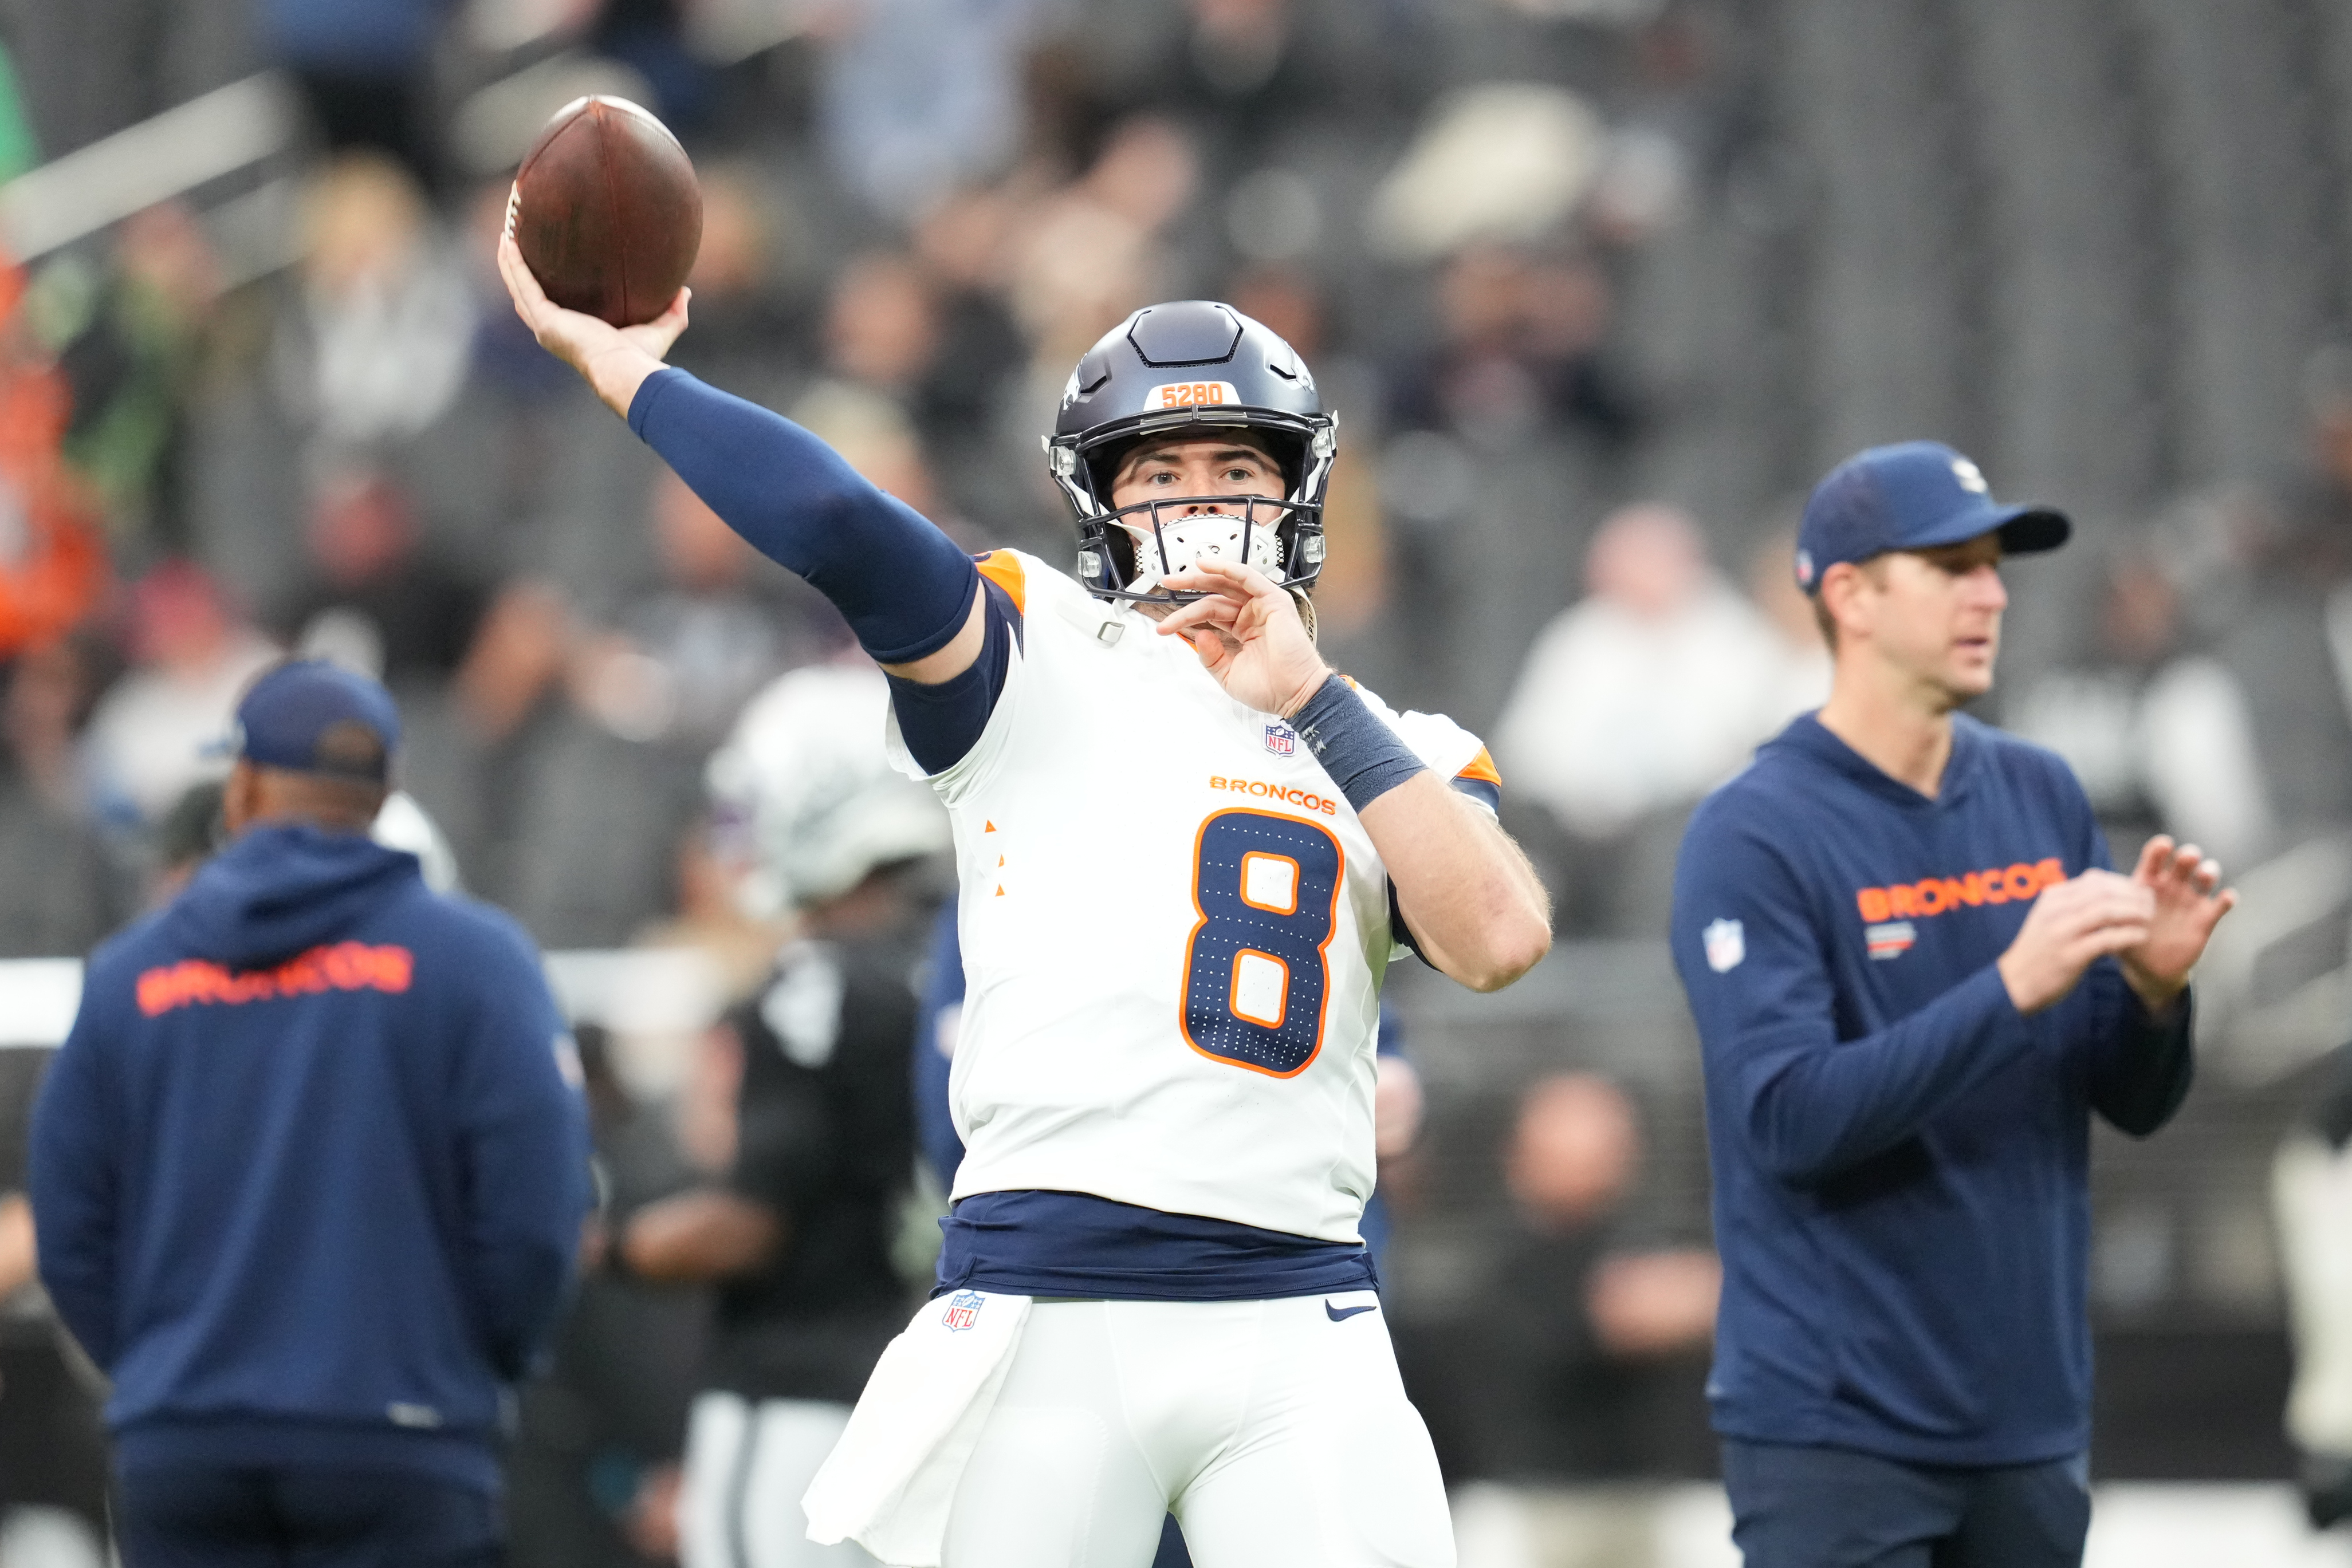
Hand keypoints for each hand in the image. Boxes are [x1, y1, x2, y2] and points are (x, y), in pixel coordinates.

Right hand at [495, 221, 687, 416]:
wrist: (625, 370)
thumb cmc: (640, 359)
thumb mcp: (659, 330)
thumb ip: (672, 312)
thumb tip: (685, 291)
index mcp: (571, 334)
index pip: (549, 308)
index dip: (541, 289)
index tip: (539, 267)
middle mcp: (552, 330)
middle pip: (525, 295)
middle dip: (517, 269)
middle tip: (512, 242)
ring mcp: (544, 324)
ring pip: (518, 286)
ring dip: (509, 260)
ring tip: (505, 233)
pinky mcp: (544, 317)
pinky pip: (523, 283)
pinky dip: (514, 262)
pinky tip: (508, 240)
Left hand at [1154, 557, 1328, 716]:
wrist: (1293, 696)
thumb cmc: (1270, 688)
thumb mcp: (1227, 674)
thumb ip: (1211, 655)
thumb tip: (1198, 634)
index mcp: (1243, 628)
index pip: (1210, 612)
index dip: (1185, 616)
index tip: (1164, 626)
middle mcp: (1252, 614)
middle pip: (1216, 593)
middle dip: (1189, 587)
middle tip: (1165, 585)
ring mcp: (1263, 606)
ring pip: (1228, 583)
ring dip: (1201, 576)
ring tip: (1176, 578)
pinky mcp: (1274, 601)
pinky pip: (1248, 578)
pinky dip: (1228, 569)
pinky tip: (1206, 566)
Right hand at [1996, 868, 2153, 1013]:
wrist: (2015, 984)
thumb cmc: (2038, 952)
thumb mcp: (2049, 918)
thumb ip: (2074, 904)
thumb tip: (2109, 893)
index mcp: (2052, 898)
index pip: (2094, 879)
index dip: (2123, 882)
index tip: (2138, 892)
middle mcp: (2056, 910)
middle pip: (2104, 891)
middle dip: (2133, 895)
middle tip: (2151, 904)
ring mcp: (2062, 932)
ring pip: (2107, 910)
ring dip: (2134, 912)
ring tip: (2149, 919)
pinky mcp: (2071, 955)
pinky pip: (2107, 939)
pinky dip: (2129, 935)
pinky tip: (2141, 937)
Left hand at [2116, 835, 2236, 1011]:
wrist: (2149, 969)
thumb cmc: (2129, 941)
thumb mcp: (2114, 927)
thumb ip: (2107, 917)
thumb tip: (2091, 909)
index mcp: (2148, 883)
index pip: (2155, 858)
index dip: (2160, 849)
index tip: (2163, 845)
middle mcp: (2171, 886)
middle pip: (2184, 862)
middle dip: (2188, 855)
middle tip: (2187, 857)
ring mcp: (2190, 900)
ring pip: (2206, 877)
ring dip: (2209, 871)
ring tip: (2204, 874)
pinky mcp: (2206, 918)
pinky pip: (2220, 904)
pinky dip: (2227, 899)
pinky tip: (2226, 897)